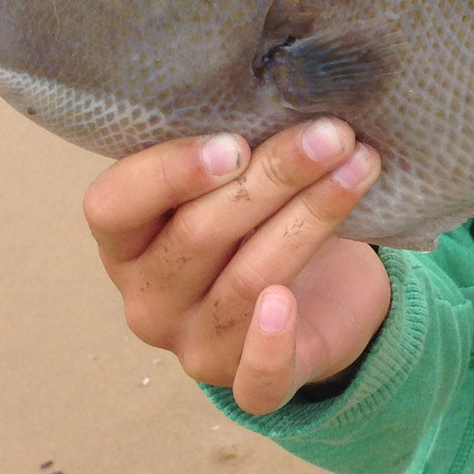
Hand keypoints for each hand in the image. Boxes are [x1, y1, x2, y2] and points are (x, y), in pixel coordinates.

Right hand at [81, 118, 390, 414]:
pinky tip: (286, 304)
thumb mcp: (240, 179)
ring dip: (311, 218)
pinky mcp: (251, 384)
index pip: (114, 205)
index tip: (236, 142)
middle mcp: (148, 299)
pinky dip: (270, 343)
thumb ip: (240, 149)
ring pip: (247, 280)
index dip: (168, 172)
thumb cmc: (266, 217)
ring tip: (360, 166)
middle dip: (273, 177)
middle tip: (332, 134)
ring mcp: (194, 346)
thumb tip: (289, 89)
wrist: (324, 293)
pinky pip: (256, 377)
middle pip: (199, 234)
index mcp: (128, 241)